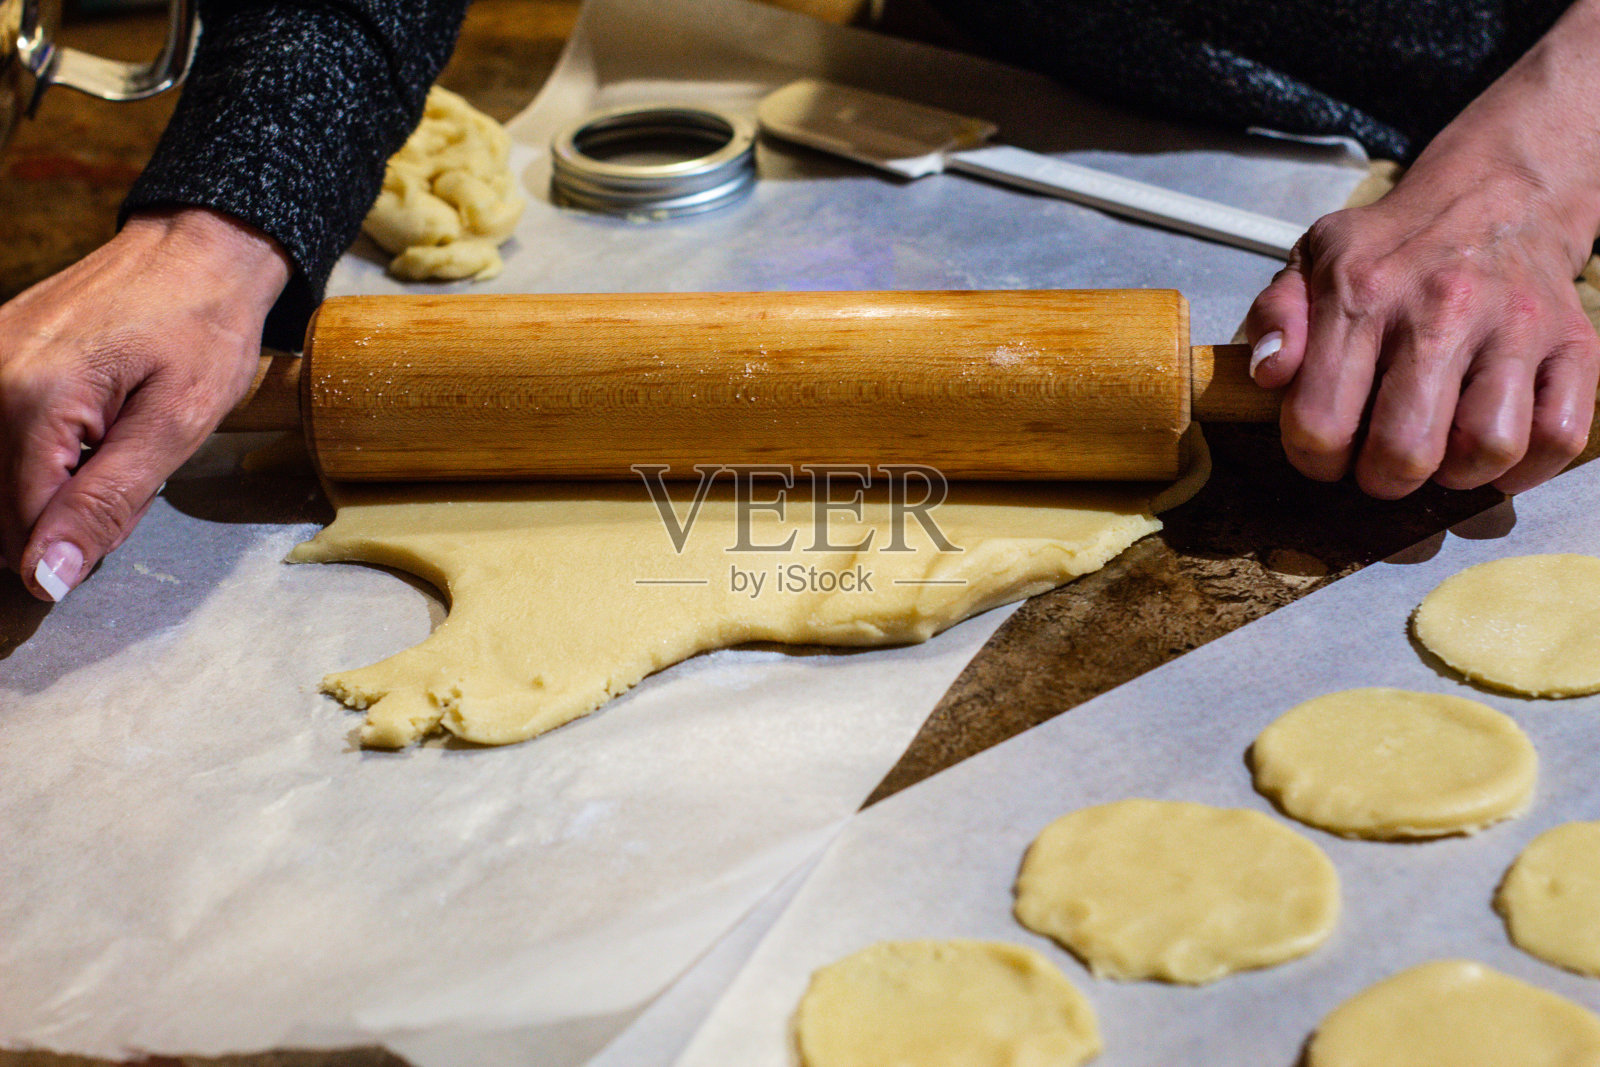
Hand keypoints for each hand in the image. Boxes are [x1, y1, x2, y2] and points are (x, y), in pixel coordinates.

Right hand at [0, 206, 289, 600]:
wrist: (198, 249)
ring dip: (53, 485)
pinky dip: (44, 450)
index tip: (125, 519)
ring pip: (0, 473)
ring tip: (113, 448)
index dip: (78, 546)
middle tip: (129, 476)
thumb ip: (107, 503)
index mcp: (31, 400)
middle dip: (64, 516)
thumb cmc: (202, 330)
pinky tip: (91, 429)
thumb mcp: (175, 426)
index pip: (23, 525)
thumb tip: (47, 574)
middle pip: (3, 505)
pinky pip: (1, 431)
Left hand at [1245, 175, 1599, 497]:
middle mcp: (1441, 309)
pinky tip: (1492, 449)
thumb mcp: (1311, 259)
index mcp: (1361, 294)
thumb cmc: (1394, 244)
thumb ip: (1275, 317)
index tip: (1324, 452)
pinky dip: (1527, 465)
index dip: (1314, 459)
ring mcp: (1513, 326)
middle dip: (1382, 479)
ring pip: (1488, 447)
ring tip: (1439, 452)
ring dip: (1457, 474)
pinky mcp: (1572, 342)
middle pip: (1405, 451)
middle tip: (1380, 462)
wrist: (1495, 192)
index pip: (1321, 422)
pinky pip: (1559, 435)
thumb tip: (1267, 374)